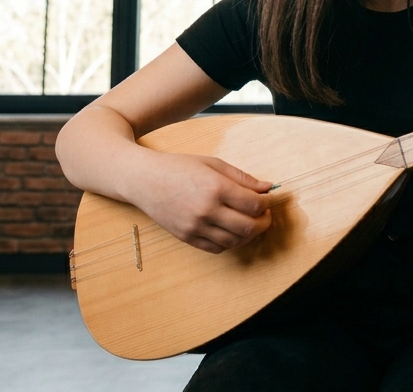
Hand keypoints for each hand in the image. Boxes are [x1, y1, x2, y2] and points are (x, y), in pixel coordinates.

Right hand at [128, 151, 273, 253]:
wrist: (144, 180)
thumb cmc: (179, 167)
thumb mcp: (213, 164)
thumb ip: (243, 178)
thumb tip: (268, 188)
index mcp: (216, 188)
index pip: (254, 204)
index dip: (267, 203)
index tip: (267, 199)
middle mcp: (206, 210)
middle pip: (249, 227)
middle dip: (264, 222)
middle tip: (265, 215)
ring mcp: (195, 227)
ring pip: (235, 241)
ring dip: (248, 234)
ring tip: (249, 222)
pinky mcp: (187, 237)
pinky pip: (217, 248)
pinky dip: (230, 242)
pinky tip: (231, 229)